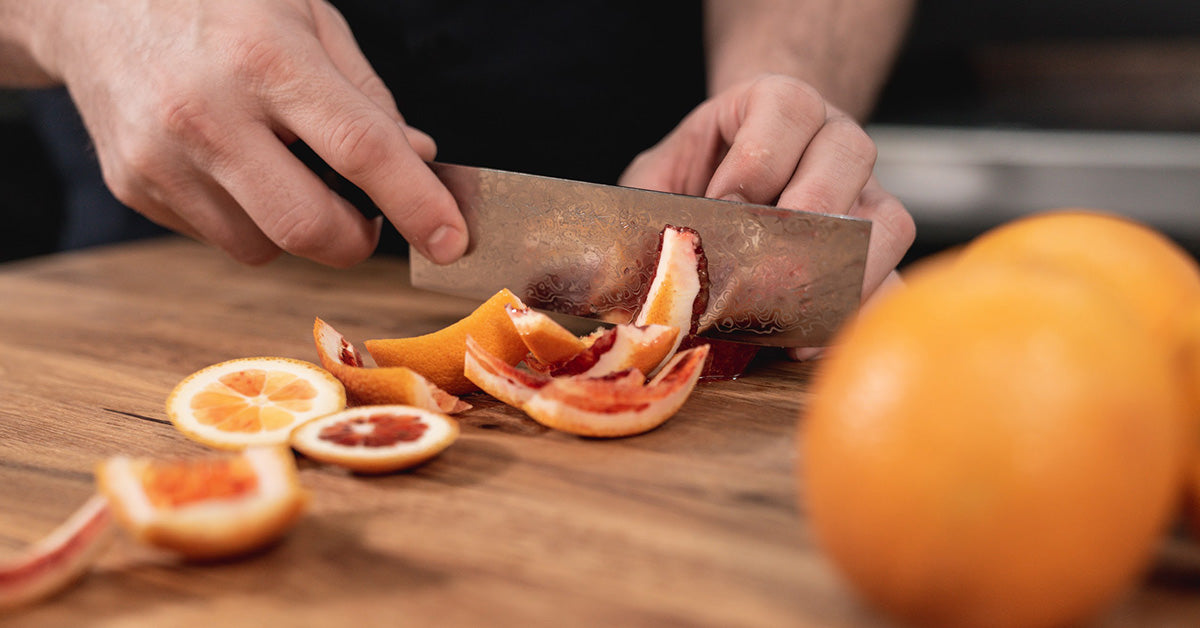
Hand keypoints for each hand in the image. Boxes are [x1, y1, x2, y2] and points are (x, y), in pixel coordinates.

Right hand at [34, 0, 466, 266]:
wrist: (89, 0)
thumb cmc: (218, 2)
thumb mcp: (306, 18)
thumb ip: (367, 96)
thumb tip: (421, 162)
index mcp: (265, 57)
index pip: (361, 149)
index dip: (417, 204)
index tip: (453, 242)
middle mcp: (207, 112)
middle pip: (309, 227)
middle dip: (358, 241)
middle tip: (369, 218)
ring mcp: (161, 157)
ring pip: (265, 248)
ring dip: (298, 229)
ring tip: (285, 168)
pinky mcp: (133, 186)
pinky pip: (220, 238)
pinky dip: (248, 219)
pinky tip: (235, 167)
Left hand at [618, 74, 914, 355]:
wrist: (734, 181)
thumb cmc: (696, 178)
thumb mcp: (659, 177)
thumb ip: (647, 204)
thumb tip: (624, 263)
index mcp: (777, 104)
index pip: (788, 107)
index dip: (757, 158)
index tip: (722, 203)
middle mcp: (833, 139)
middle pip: (850, 153)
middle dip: (806, 211)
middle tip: (766, 261)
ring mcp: (866, 195)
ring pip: (887, 221)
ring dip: (844, 267)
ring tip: (794, 306)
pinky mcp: (875, 253)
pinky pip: (890, 280)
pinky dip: (854, 311)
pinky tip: (809, 336)